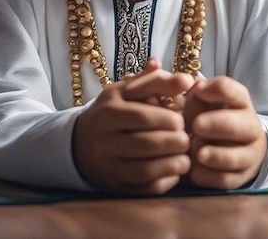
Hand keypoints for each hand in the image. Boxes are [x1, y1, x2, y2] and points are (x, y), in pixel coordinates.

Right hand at [73, 60, 194, 194]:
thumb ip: (157, 81)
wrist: (81, 141)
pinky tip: (175, 170)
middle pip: (145, 143)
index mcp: (109, 108)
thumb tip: (187, 80)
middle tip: (186, 138)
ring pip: (144, 169)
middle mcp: (104, 137)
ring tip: (185, 156)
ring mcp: (107, 164)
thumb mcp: (129, 89)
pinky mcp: (114, 184)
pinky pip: (143, 188)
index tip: (182, 117)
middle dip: (174, 141)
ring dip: (172, 164)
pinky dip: (164, 180)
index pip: (142, 115)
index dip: (168, 118)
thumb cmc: (115, 110)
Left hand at [182, 76, 267, 189]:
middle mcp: (250, 126)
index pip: (232, 90)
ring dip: (217, 155)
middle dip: (217, 124)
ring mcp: (249, 154)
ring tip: (198, 153)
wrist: (228, 145)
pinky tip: (195, 170)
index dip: (214, 89)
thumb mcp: (202, 101)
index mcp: (240, 102)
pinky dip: (210, 176)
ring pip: (238, 157)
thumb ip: (197, 95)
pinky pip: (227, 180)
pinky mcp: (240, 177)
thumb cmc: (208, 116)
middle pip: (240, 125)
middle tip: (196, 125)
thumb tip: (197, 90)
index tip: (198, 91)